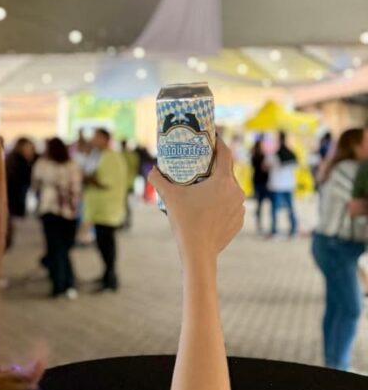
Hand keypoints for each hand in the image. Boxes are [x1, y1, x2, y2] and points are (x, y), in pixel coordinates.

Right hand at [148, 139, 244, 265]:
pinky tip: (210, 206)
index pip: (225, 153)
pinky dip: (223, 202)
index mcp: (223, 181)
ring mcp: (240, 207)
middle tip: (202, 162)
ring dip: (220, 185)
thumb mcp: (169, 197)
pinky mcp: (239, 220)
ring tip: (205, 186)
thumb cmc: (185, 222)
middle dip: (216, 165)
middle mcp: (236, 191)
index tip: (213, 136)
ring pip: (230, 189)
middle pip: (227, 171)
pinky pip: (232, 205)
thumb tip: (151, 169)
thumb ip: (158, 179)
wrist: (199, 253)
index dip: (219, 142)